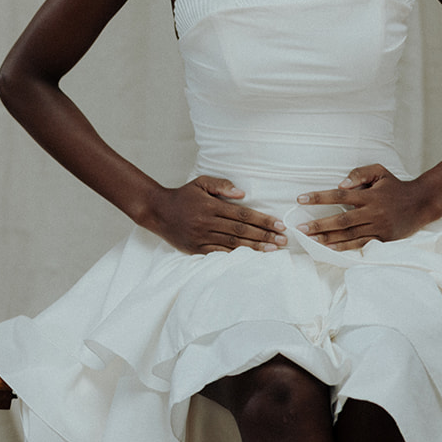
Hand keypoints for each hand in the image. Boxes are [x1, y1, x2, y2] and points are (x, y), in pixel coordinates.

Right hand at [145, 176, 287, 254]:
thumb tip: (243, 193)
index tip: (279, 224)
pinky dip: (236, 256)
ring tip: (273, 250)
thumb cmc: (183, 195)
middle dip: (264, 235)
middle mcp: (207, 222)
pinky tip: (251, 258)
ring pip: (233, 244)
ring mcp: (202, 237)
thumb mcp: (200, 182)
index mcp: (211, 205)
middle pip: (241, 230)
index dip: (262, 220)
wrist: (158, 211)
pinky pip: (220, 254)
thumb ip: (221, 185)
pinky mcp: (196, 249)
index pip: (242, 214)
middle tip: (284, 240)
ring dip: (255, 247)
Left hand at [296, 165, 440, 250]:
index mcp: (369, 195)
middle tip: (300, 228)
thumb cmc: (395, 186)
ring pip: (349, 235)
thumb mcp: (379, 172)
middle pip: (341, 220)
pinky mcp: (383, 239)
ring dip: (328, 238)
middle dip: (319, 224)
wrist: (421, 203)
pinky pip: (361, 244)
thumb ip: (359, 174)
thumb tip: (340, 185)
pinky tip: (330, 248)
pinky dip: (345, 247)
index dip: (319, 197)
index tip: (300, 199)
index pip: (339, 195)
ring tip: (310, 240)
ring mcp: (378, 227)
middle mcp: (373, 212)